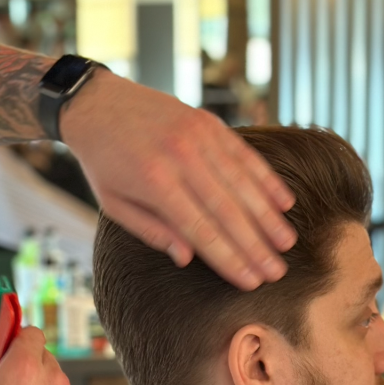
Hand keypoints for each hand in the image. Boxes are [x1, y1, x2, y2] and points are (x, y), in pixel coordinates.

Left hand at [61, 72, 296, 289]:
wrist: (96, 102)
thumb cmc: (103, 161)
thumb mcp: (114, 203)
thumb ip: (151, 230)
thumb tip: (187, 258)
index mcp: (154, 182)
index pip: (201, 229)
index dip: (228, 258)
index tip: (251, 282)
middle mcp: (181, 157)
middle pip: (228, 210)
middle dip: (255, 245)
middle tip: (278, 272)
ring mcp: (198, 135)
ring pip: (243, 182)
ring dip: (268, 216)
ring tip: (287, 243)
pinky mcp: (209, 121)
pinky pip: (244, 154)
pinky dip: (266, 179)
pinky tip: (284, 202)